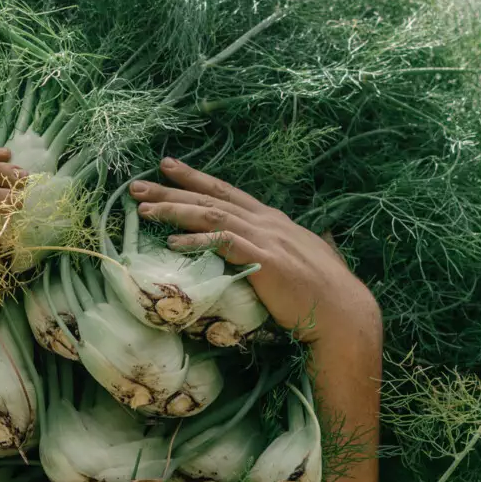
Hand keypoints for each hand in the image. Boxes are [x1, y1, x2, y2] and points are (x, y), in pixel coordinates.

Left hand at [130, 157, 378, 343]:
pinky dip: (196, 241)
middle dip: (172, 189)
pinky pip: (223, 244)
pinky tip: (171, 242)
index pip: (227, 193)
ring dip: (175, 211)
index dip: (196, 178)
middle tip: (137, 185)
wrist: (344, 314)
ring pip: (212, 216)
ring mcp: (265, 239)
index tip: (168, 167)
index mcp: (273, 220)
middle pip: (211, 199)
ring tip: (144, 209)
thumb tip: (321, 239)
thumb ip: (304, 247)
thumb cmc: (327, 293)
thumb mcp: (312, 259)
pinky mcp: (263, 261)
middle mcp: (267, 222)